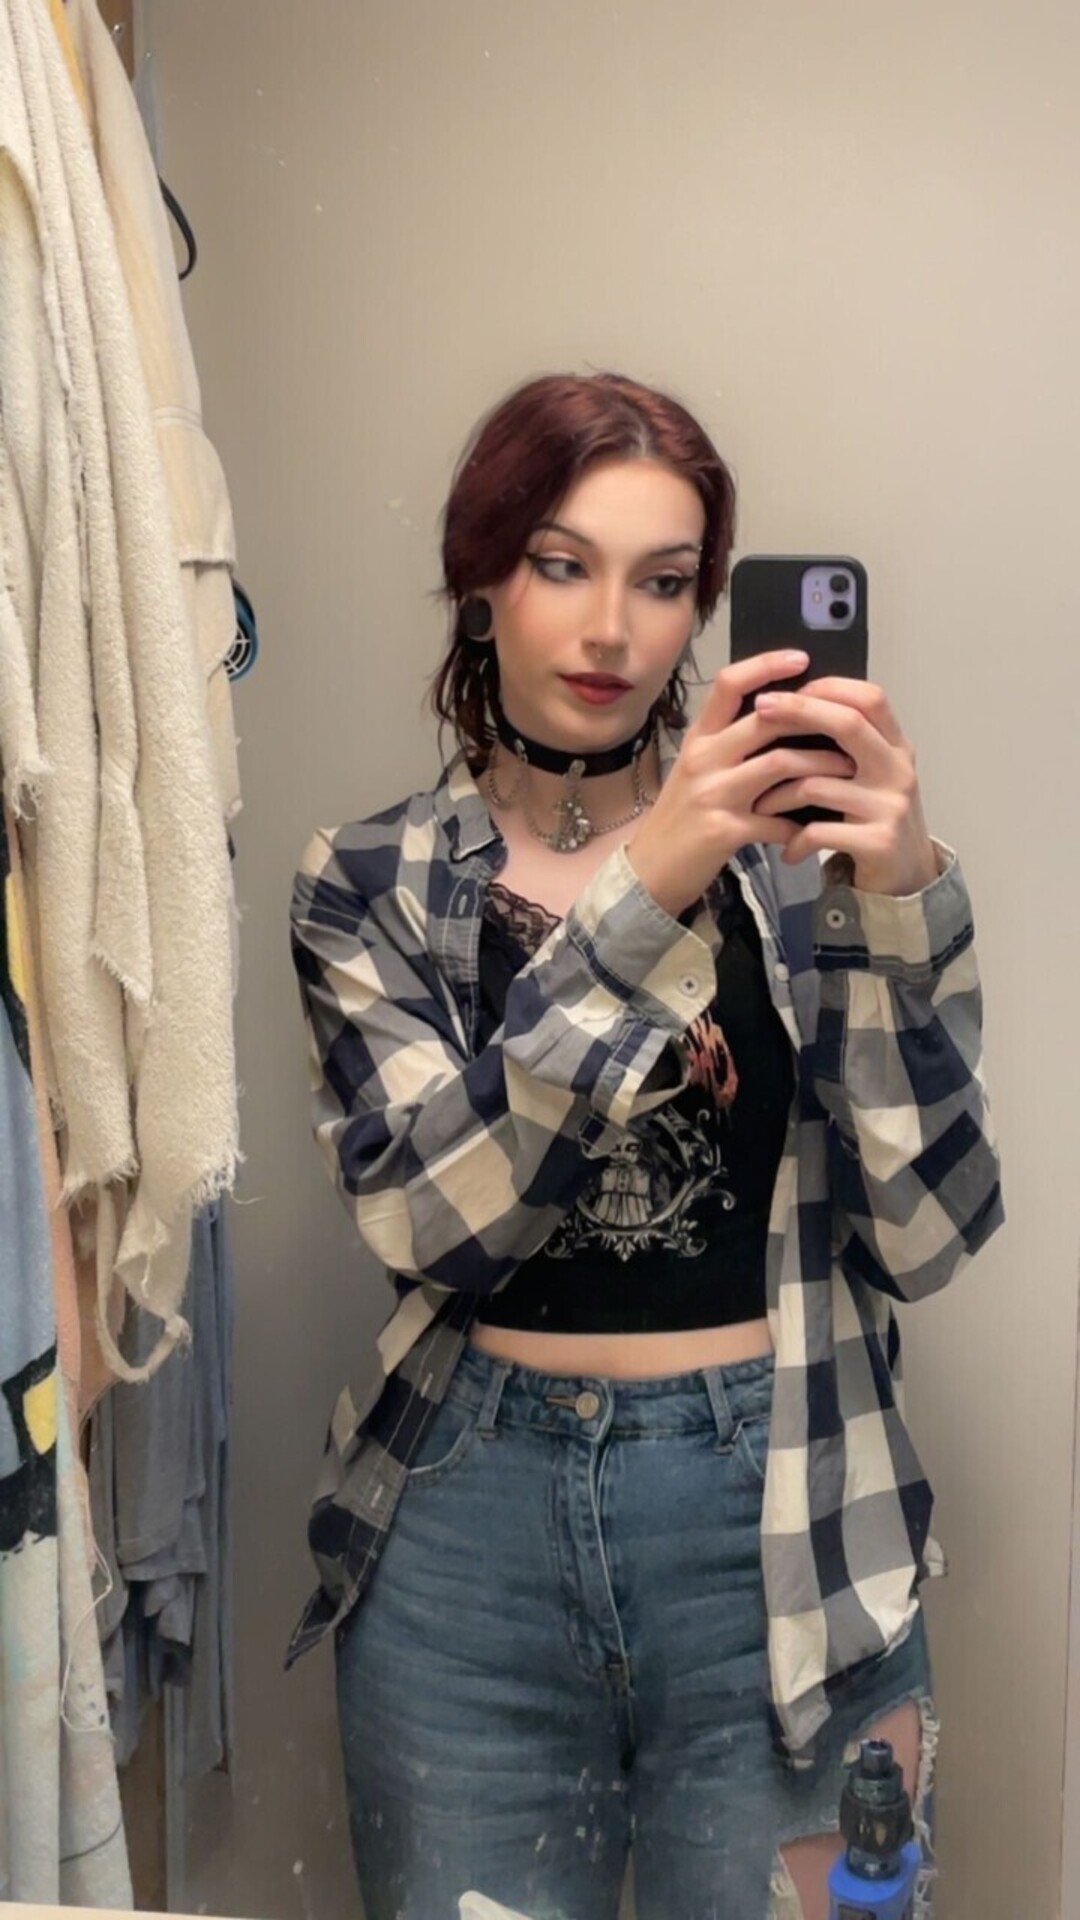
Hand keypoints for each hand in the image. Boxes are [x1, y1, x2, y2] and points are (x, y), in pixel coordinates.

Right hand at [625, 651, 857, 919]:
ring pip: (780, 763)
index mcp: (699, 738)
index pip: (729, 684)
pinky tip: (816, 826)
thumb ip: (730, 745)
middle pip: (765, 718)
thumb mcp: (697, 771)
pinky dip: (802, 823)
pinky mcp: (724, 830)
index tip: (802, 658)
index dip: (766, 665)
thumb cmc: (681, 817)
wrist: (649, 870)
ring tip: (848, 769)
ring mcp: (713, 794)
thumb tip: (783, 718)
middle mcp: (704, 758)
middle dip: (814, 717)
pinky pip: (777, 820)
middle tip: (851, 722)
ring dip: (821, 765)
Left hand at [751, 678, 939, 895]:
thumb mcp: (872, 776)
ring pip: (818, 783)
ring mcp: (890, 806)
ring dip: (778, 795)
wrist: (906, 878)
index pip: (870, 698)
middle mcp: (898, 770)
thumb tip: (793, 706)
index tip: (788, 689)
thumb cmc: (875, 820)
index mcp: (896, 747)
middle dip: (800, 711)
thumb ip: (847, 747)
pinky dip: (795, 840)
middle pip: (848, 724)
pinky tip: (787, 850)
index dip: (829, 687)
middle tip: (761, 709)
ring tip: (759, 807)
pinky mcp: (878, 842)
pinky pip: (819, 831)